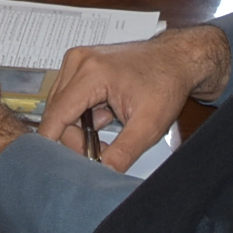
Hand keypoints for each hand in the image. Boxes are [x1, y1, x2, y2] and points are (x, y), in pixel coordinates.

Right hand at [34, 25, 230, 171]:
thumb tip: (102, 172)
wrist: (175, 59)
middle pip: (57, 114)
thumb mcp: (149, 125)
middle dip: (78, 136)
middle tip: (104, 146)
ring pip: (61, 108)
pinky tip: (106, 111)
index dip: (58, 143)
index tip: (67, 165)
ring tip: (110, 121)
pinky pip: (68, 98)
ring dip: (81, 125)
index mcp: (91, 72)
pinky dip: (83, 113)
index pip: (56, 115)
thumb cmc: (166, 83)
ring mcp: (77, 60)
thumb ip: (124, 152)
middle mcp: (78, 61)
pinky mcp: (80, 64)